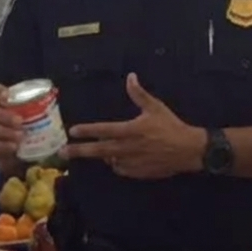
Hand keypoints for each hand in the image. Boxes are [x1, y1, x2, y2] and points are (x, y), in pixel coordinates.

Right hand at [0, 82, 22, 172]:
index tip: (7, 96)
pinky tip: (13, 148)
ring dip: (5, 133)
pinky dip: (2, 147)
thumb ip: (29, 102)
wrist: (0, 136)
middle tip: (20, 122)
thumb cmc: (15, 116)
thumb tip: (53, 95)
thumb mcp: (20, 106)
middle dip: (5, 117)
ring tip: (19, 137)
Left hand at [61, 74, 204, 179]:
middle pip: (98, 151)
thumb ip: (139, 94)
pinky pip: (121, 170)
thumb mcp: (156, 107)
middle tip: (63, 152)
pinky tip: (117, 159)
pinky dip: (116, 164)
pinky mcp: (138, 173)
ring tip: (96, 152)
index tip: (72, 132)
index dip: (86, 131)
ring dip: (102, 156)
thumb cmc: (171, 126)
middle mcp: (128, 148)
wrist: (189, 150)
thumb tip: (130, 77)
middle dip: (79, 151)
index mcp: (131, 130)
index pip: (103, 130)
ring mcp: (132, 162)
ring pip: (109, 161)